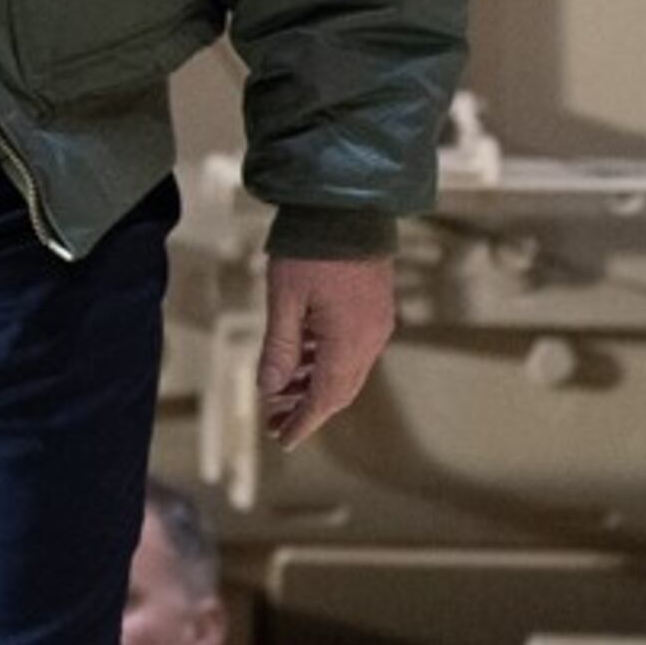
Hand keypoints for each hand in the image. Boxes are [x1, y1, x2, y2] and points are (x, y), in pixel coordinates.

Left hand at [259, 254, 395, 447]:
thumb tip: (269, 388)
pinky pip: (352, 349)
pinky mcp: (374, 308)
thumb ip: (279, 347)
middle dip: (306, 408)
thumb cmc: (310, 249)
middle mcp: (370, 339)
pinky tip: (301, 361)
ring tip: (281, 393)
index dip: (303, 422)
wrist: (348, 204)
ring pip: (346, 370)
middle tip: (275, 421)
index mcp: (349, 343)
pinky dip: (326, 362)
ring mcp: (376, 324)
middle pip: (339, 389)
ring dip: (315, 385)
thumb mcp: (284, 299)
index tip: (282, 439)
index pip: (325, 398)